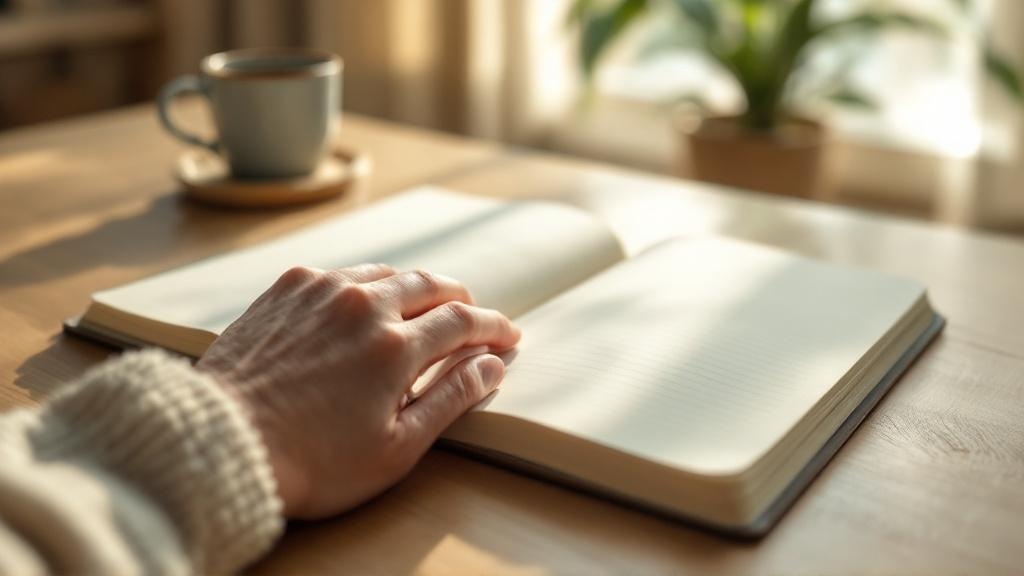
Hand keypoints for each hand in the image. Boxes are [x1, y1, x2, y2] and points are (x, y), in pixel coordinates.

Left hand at [196, 264, 520, 517]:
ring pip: (387, 272)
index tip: (507, 336)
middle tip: (473, 318)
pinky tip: (365, 302)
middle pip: (431, 284)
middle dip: (462, 300)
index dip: (494, 327)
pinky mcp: (287, 288)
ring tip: (423, 307)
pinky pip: (342, 273)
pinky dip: (367, 284)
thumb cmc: (311, 463)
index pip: (464, 321)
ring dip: (415, 287)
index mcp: (396, 347)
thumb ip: (451, 398)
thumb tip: (491, 364)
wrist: (221, 445)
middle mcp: (363, 306)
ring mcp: (321, 291)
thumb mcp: (396, 448)